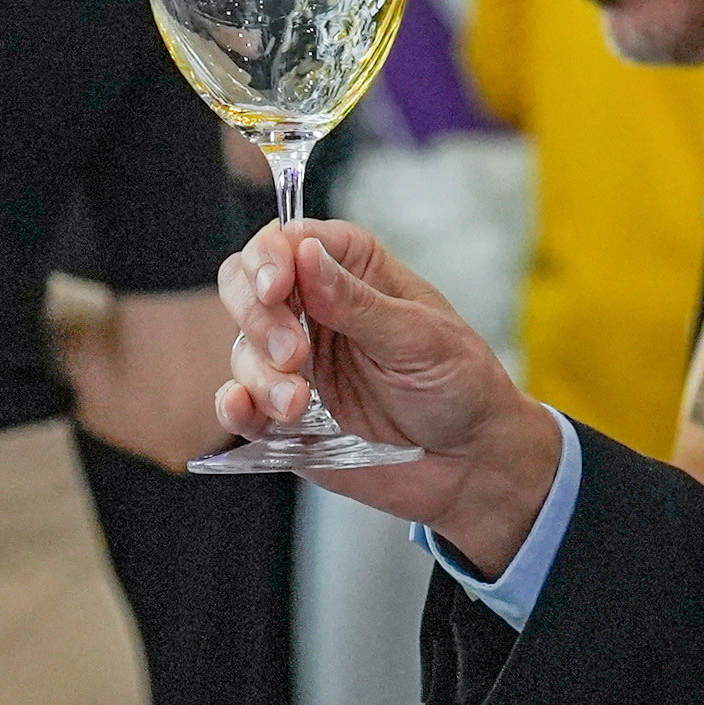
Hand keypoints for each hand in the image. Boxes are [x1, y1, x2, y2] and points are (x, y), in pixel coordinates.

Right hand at [214, 218, 559, 556]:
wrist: (470, 463)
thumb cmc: (460, 385)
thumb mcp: (417, 338)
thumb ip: (356, 302)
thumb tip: (305, 254)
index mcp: (352, 270)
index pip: (287, 241)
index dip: (269, 258)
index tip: (277, 289)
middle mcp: (315, 308)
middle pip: (246, 287)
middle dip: (258, 319)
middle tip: (293, 356)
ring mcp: (296, 361)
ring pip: (242, 348)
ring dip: (259, 374)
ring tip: (298, 405)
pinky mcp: (284, 412)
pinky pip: (240, 402)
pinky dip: (234, 405)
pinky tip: (244, 410)